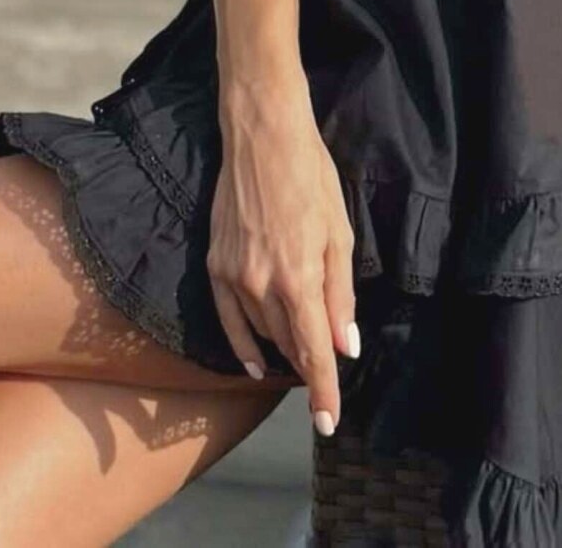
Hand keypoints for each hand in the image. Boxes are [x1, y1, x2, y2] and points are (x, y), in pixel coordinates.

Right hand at [207, 85, 358, 435]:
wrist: (262, 139)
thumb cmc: (311, 179)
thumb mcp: (340, 233)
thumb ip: (341, 294)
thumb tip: (346, 345)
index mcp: (300, 276)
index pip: (314, 350)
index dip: (323, 391)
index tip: (327, 423)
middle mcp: (263, 284)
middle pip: (288, 345)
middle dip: (309, 365)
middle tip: (325, 381)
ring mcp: (234, 277)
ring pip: (262, 334)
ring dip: (283, 350)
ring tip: (301, 361)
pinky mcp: (215, 266)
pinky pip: (228, 320)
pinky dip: (242, 346)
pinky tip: (254, 364)